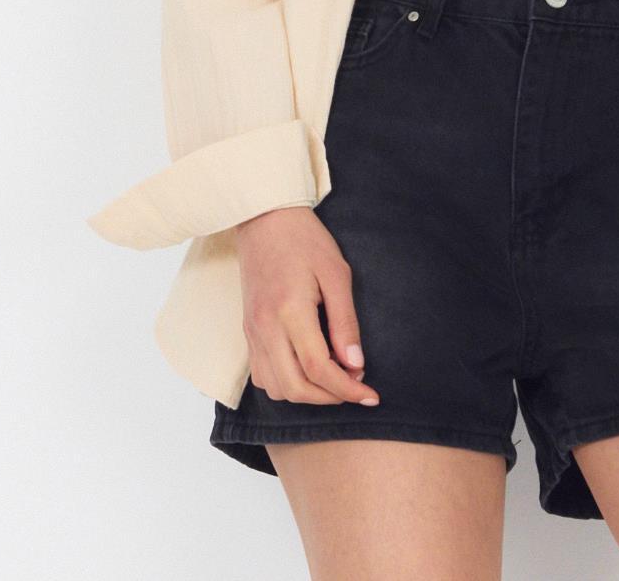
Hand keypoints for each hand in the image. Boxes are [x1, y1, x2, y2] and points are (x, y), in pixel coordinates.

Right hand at [233, 205, 379, 405]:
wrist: (265, 220)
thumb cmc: (306, 241)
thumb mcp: (337, 273)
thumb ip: (345, 322)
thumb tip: (356, 365)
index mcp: (290, 311)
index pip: (318, 368)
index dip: (347, 389)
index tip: (370, 394)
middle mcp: (265, 327)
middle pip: (295, 388)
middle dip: (329, 398)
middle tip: (355, 389)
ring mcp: (253, 332)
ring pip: (275, 388)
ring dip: (307, 395)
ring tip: (334, 381)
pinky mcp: (248, 332)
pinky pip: (262, 376)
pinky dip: (286, 385)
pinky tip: (307, 372)